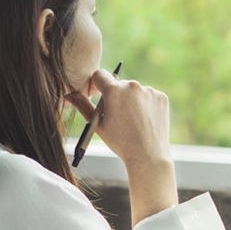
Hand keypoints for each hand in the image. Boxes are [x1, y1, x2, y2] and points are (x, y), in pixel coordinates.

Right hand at [66, 69, 177, 224]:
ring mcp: (149, 91)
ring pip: (135, 91)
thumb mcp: (97, 124)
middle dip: (116, 95)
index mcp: (114, 90)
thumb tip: (69, 94)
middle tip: (118, 115)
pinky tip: (145, 120)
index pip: (100, 75)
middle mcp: (132, 86)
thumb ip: (83, 106)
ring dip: (132, 100)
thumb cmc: (120, 141)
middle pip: (119, 84)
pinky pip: (149, 96)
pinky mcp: (161, 97)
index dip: (97, 84)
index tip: (97, 93)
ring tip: (133, 120)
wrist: (148, 155)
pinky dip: (146, 104)